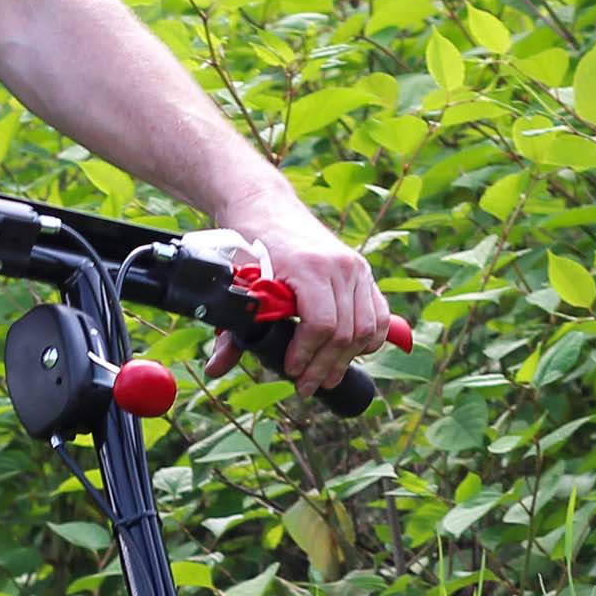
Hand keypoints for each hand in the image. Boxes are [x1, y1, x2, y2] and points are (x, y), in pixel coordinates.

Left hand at [204, 198, 391, 397]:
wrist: (268, 208)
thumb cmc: (252, 247)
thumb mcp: (239, 286)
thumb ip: (231, 330)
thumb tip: (215, 369)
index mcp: (309, 267)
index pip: (321, 325)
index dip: (307, 355)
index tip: (291, 371)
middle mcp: (340, 266)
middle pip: (344, 333)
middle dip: (324, 367)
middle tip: (305, 387)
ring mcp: (356, 268)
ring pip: (365, 329)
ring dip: (346, 361)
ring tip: (327, 379)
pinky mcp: (364, 272)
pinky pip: (380, 316)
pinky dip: (370, 341)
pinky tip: (352, 356)